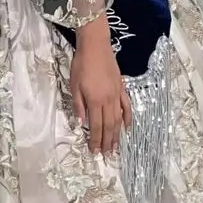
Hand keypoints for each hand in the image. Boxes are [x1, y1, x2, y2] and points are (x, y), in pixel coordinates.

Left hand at [70, 16, 131, 156]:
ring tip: (117, 147)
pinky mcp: (122, 88)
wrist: (96, 47)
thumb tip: (80, 124)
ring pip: (118, 119)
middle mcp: (108, 100)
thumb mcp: (74, 85)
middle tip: (107, 155)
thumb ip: (78, 105)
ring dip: (117, 134)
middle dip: (107, 142)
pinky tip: (128, 128)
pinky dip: (128, 118)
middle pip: (109, 126)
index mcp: (95, 101)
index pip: (96, 126)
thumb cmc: (81, 65)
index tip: (95, 152)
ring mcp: (117, 95)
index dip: (96, 140)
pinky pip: (127, 107)